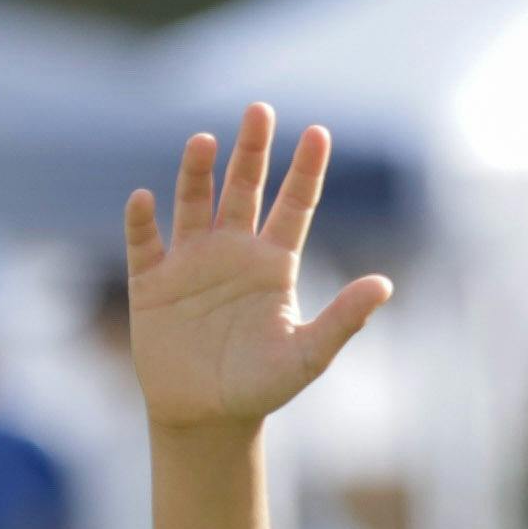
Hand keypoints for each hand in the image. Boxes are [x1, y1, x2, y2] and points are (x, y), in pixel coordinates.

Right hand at [125, 106, 392, 438]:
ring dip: (197, 172)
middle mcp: (233, 250)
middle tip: (260, 110)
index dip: (306, 169)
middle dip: (252, 150)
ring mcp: (191, 262)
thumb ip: (343, 319)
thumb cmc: (261, 387)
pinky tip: (145, 199)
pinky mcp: (152, 284)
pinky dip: (142, 222)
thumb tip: (384, 285)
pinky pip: (145, 244)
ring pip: (194, 203)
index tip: (318, 132)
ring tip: (204, 141)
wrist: (207, 418)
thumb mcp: (308, 355)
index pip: (295, 204)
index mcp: (274, 263)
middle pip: (244, 188)